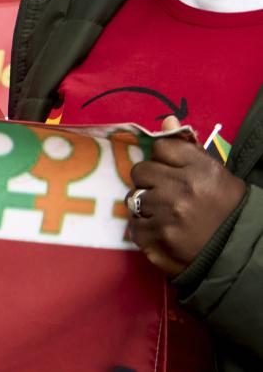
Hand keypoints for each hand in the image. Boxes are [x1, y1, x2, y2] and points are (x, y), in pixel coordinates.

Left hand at [128, 119, 246, 275]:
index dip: (162, 160)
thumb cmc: (226, 209)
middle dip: (149, 182)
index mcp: (201, 169)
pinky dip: (144, 230)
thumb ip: (188, 149)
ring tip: (165, 215)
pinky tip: (162, 232)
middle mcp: (183, 188)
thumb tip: (167, 119)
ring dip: (145, 206)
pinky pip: (134, 225)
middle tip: (165, 195)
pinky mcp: (157, 236)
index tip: (170, 172)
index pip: (161, 147)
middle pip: (140, 171)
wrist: (238, 252)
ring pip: (133, 197)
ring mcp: (168, 213)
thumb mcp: (216, 174)